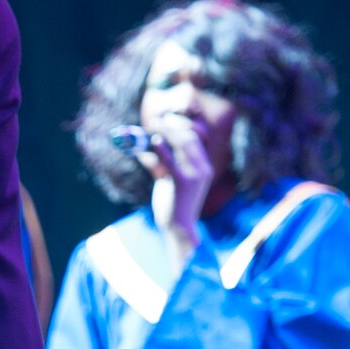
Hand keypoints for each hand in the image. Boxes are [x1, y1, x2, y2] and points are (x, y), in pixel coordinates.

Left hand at [140, 114, 212, 245]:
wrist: (179, 228)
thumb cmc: (173, 205)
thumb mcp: (170, 181)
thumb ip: (162, 166)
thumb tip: (145, 151)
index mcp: (204, 167)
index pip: (195, 139)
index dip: (179, 127)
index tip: (165, 120)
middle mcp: (203, 168)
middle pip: (189, 137)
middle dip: (172, 125)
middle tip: (155, 121)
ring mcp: (195, 175)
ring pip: (182, 144)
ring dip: (166, 132)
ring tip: (151, 127)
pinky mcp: (183, 182)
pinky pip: (172, 161)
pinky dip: (162, 149)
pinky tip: (154, 141)